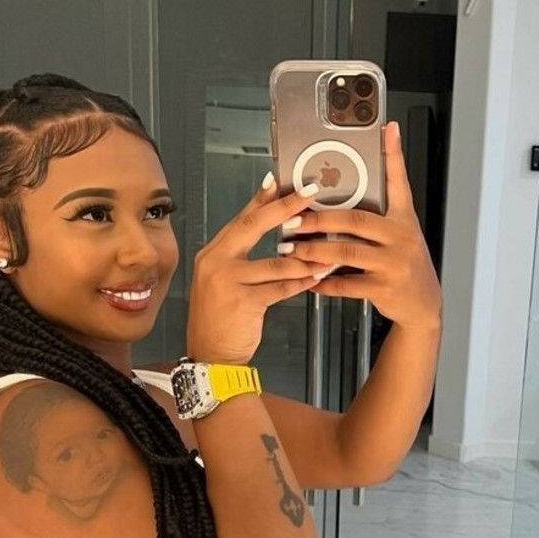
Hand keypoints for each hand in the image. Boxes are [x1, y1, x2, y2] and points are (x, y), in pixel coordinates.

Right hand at [185, 177, 325, 363]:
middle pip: (253, 227)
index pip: (240, 219)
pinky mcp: (242, 301)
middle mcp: (215, 262)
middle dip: (284, 208)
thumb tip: (278, 240)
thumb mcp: (224, 283)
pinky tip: (317, 277)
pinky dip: (301, 282)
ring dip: (305, 256)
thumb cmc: (221, 321)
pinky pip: (280, 287)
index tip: (278, 180)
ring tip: (327, 248)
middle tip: (308, 194)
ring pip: (275, 262)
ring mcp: (227, 281)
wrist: (210, 356)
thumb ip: (243, 260)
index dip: (260, 199)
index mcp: (212, 254)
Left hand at [279, 122, 442, 331]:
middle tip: (293, 219)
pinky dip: (325, 281)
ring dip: (314, 250)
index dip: (393, 154)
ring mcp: (394, 264)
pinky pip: (348, 284)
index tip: (386, 129)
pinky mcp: (385, 288)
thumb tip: (352, 187)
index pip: (399, 181)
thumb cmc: (404, 264)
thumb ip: (381, 210)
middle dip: (319, 218)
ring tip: (291, 250)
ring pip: (347, 252)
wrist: (422, 304)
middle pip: (356, 220)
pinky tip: (310, 279)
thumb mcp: (401, 233)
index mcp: (403, 219)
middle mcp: (401, 238)